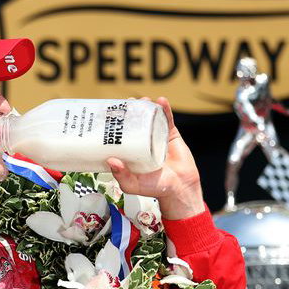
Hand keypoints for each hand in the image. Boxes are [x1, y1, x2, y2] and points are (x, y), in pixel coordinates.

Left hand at [106, 97, 205, 219]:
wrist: (179, 188)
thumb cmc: (154, 188)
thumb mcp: (132, 185)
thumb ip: (121, 175)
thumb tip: (110, 160)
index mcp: (129, 151)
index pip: (119, 134)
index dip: (114, 123)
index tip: (109, 113)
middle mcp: (141, 142)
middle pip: (133, 122)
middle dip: (130, 111)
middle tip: (126, 103)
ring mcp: (156, 137)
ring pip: (150, 118)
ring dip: (146, 107)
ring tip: (143, 100)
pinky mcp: (170, 135)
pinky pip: (167, 119)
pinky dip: (165, 109)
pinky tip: (161, 101)